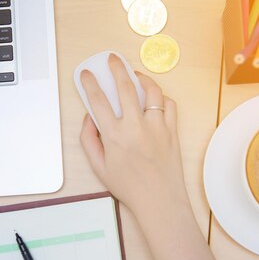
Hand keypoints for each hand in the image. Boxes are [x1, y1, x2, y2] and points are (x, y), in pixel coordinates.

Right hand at [79, 54, 190, 217]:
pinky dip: (161, 98)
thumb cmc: (129, 187)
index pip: (97, 100)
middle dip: (116, 67)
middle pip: (124, 86)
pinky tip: (154, 99)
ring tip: (135, 75)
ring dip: (141, 78)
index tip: (86, 74)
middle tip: (112, 59)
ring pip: (151, 90)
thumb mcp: (99, 167)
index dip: (89, 83)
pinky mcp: (172, 130)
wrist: (158, 200)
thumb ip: (89, 140)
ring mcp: (156, 126)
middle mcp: (135, 126)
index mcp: (114, 136)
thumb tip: (88, 119)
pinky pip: (169, 105)